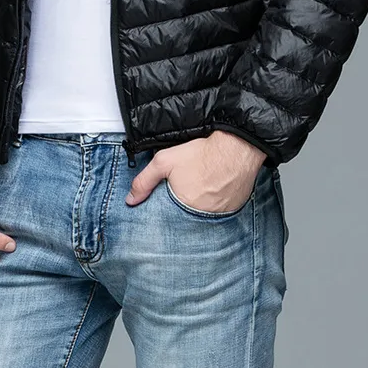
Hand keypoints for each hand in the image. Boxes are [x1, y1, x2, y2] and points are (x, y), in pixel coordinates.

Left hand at [126, 130, 266, 211]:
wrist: (236, 148)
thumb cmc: (202, 154)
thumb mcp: (164, 162)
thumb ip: (144, 181)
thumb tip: (131, 199)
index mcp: (183, 208)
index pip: (169, 220)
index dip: (168, 209)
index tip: (171, 198)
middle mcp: (202, 216)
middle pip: (188, 217)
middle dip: (185, 207)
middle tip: (190, 189)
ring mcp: (220, 215)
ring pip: (205, 215)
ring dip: (201, 206)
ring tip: (202, 188)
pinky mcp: (234, 209)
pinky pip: (222, 212)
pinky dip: (217, 203)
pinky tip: (216, 189)